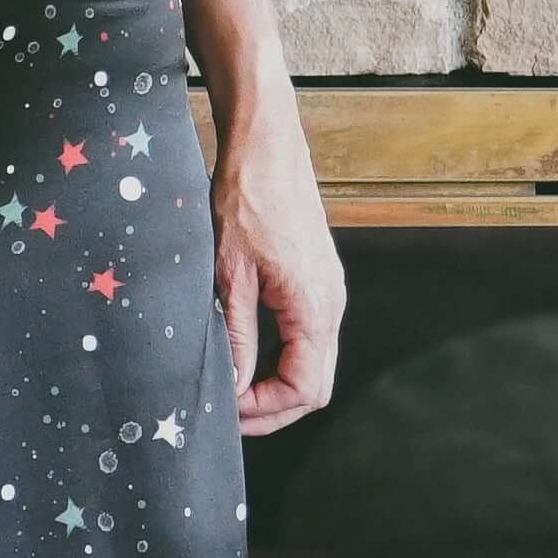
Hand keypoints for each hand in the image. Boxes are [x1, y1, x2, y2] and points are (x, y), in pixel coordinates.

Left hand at [212, 96, 343, 437]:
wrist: (265, 143)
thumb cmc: (247, 198)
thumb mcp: (228, 274)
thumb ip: (235, 336)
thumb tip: (232, 386)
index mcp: (315, 306)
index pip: (304, 389)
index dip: (264, 411)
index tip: (225, 411)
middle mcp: (331, 301)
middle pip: (315, 384)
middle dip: (273, 408)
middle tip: (228, 414)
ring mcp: (328, 289)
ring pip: (313, 362)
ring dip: (277, 384)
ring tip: (234, 390)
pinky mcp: (316, 278)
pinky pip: (308, 335)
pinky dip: (282, 357)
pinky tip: (249, 356)